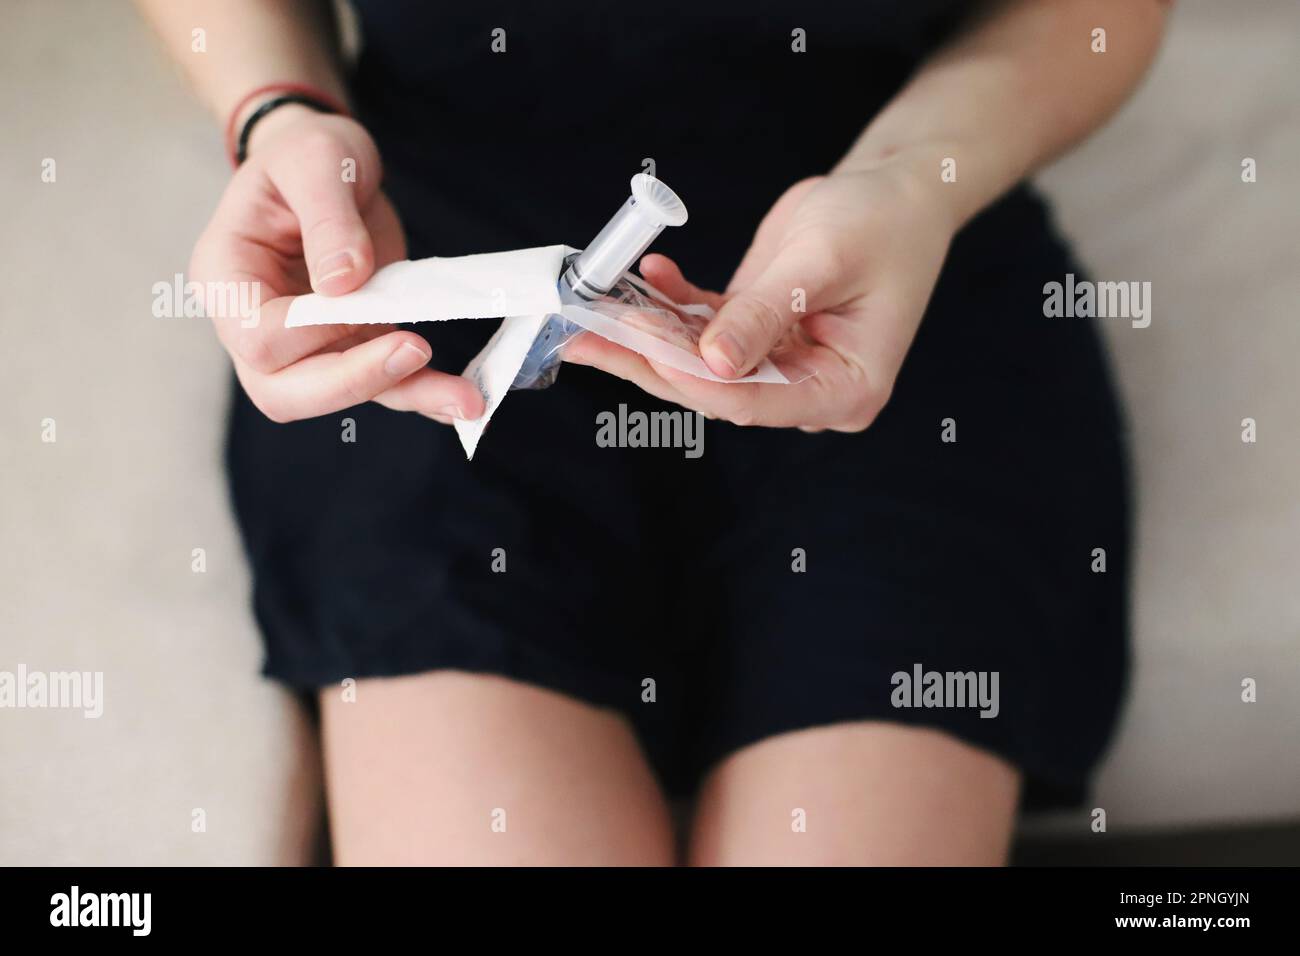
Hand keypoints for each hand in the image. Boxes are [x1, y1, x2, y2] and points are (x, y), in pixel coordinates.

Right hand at [188, 107, 483, 423]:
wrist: (328, 166)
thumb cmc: (305, 154)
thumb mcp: (315, 161)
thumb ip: (327, 219)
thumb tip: (342, 283)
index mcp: (228, 279)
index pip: (259, 338)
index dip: (312, 330)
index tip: (360, 292)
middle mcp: (255, 324)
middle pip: (285, 391)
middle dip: (353, 382)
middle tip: (416, 352)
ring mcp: (303, 344)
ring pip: (340, 396)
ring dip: (404, 395)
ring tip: (467, 399)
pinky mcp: (350, 346)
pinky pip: (382, 383)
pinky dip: (422, 390)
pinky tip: (462, 395)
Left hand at [564, 158, 955, 430]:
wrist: (895, 192)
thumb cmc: (882, 222)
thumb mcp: (820, 261)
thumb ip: (763, 314)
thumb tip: (712, 362)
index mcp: (845, 390)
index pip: (753, 402)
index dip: (691, 376)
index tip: (641, 340)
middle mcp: (809, 389)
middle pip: (715, 390)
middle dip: (649, 360)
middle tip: (585, 335)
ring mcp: (780, 366)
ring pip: (699, 364)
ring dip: (647, 334)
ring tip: (594, 309)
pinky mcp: (757, 336)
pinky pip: (703, 329)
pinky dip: (672, 303)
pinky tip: (647, 275)